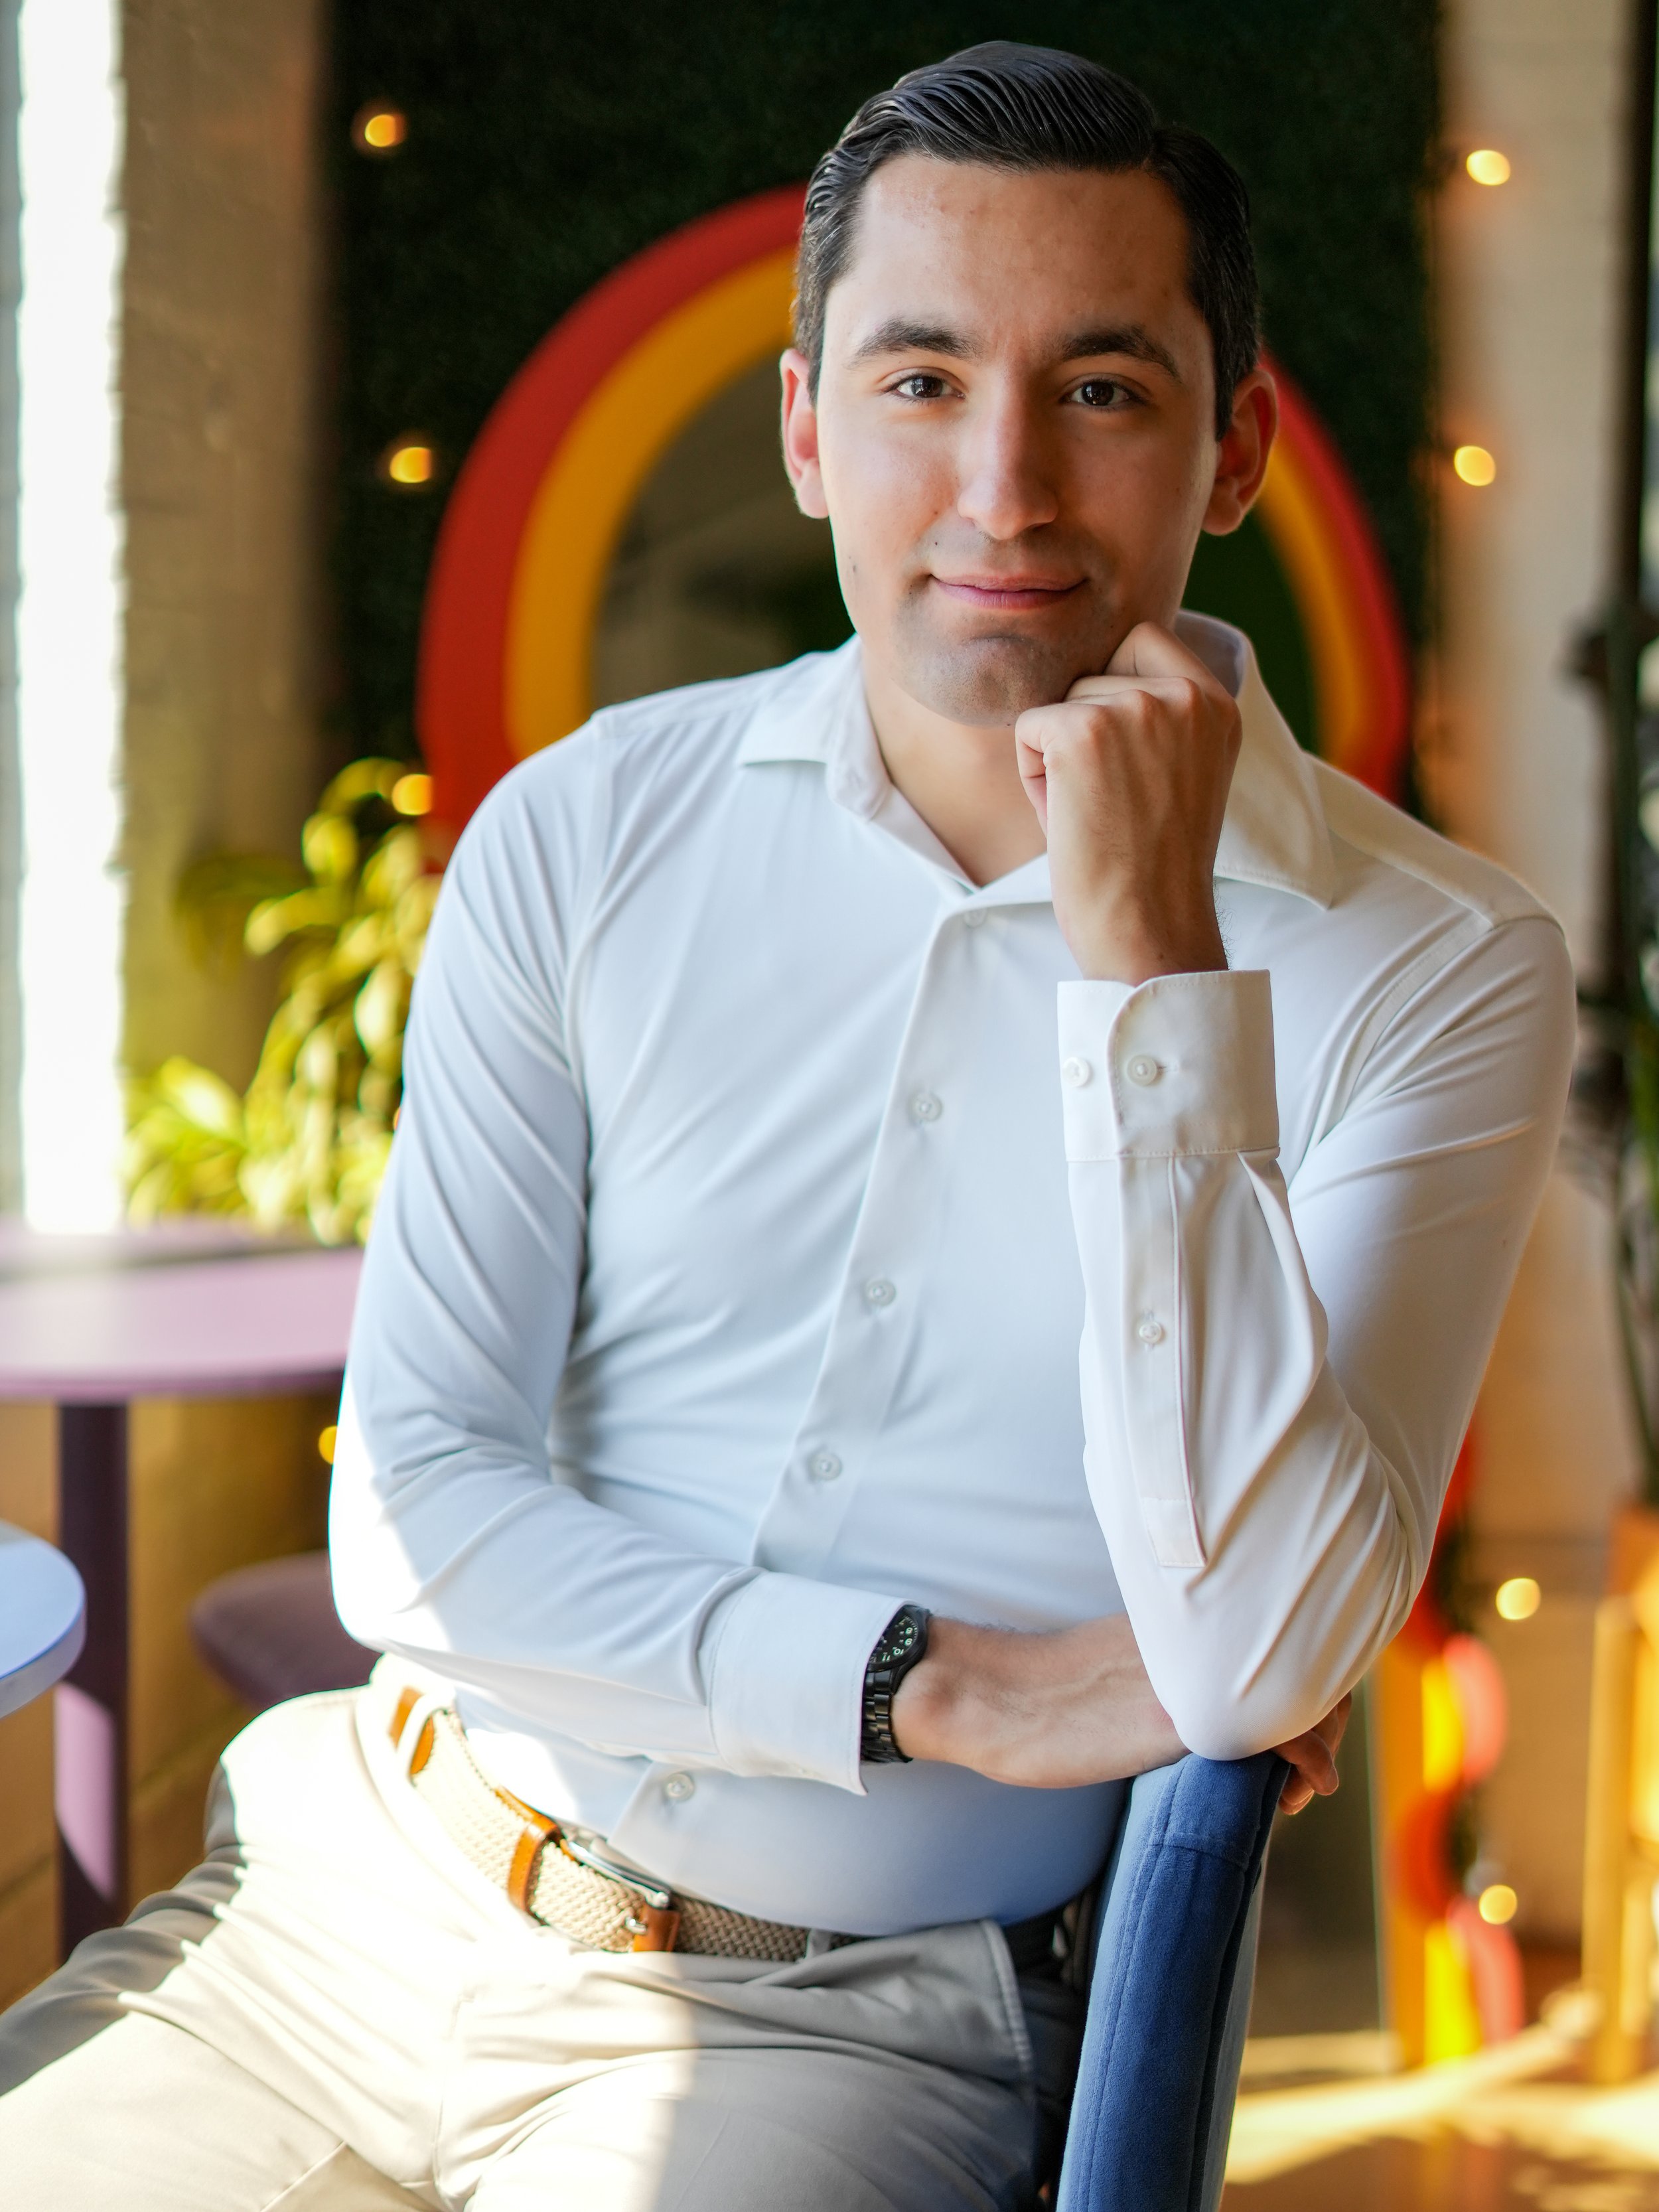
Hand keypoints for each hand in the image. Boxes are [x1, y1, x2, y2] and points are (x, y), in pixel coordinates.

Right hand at [892, 1609, 1353, 1808]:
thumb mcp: (1118, 1666)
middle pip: (1299, 1664)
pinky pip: (1273, 1730)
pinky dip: (1306, 1757)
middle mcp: (1196, 1643)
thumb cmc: (1041, 1695)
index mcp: (1180, 1624)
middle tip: (1308, 1769)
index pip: (1272, 1638)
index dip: (1304, 1682)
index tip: (1301, 1726)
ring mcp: (1193, 1679)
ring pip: (1295, 1696)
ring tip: (1304, 1785)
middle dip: (1323, 1716)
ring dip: (1319, 1740)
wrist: (992, 1696)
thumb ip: (1166, 1669)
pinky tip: (1303, 1786)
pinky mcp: (1183, 1720)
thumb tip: (1199, 1702)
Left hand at [1013, 622, 1241, 982]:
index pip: (1141, 640)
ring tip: (1096, 813)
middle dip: (1084, 729)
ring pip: (1059, 702)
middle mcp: (1185, 694)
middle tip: (1113, 800)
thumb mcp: (1180, 771)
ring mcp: (1136, 707)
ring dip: (1059, 757)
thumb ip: (1158, 717)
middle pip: (1092, 672)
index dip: (1112, 689)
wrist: (1150, 930)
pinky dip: (1034, 777)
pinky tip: (1071, 818)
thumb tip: (1093, 672)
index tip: (1123, 759)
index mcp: (1217, 702)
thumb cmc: (1153, 867)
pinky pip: (1028, 728)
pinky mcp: (1084, 731)